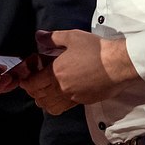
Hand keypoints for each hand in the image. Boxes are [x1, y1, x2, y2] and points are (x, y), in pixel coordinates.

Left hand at [20, 30, 139, 114]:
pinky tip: (61, 93)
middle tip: (34, 81)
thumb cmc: (96, 50)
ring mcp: (72, 97)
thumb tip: (38, 36)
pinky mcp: (83, 102)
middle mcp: (62, 88)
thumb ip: (53, 38)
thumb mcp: (72, 37)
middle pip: (38, 97)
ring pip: (49, 106)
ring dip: (44, 100)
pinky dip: (57, 104)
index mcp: (56, 73)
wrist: (118, 65)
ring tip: (45, 90)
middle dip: (33, 91)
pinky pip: (63, 107)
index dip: (25, 82)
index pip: (32, 84)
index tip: (25, 77)